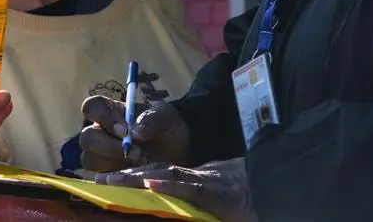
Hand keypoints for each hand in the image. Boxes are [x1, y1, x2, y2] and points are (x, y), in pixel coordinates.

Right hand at [79, 95, 190, 171]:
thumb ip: (151, 119)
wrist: (179, 151)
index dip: (101, 117)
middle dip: (109, 146)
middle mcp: (102, 132)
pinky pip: (99, 178)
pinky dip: (117, 176)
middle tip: (135, 150)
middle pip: (86, 137)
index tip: (122, 128)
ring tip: (139, 160)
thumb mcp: (165, 116)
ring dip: (113, 161)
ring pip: (89, 159)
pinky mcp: (107, 174)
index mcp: (113, 112)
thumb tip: (134, 133)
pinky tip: (136, 172)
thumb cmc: (167, 128)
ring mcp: (102, 155)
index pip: (92, 107)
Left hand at [92, 158, 256, 221]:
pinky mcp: (213, 191)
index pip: (159, 174)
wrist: (275, 187)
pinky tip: (150, 184)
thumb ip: (193, 200)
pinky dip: (169, 184)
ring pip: (165, 174)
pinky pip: (188, 186)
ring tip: (112, 181)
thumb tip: (167, 198)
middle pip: (155, 171)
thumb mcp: (217, 198)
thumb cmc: (247, 196)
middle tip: (97, 181)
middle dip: (126, 176)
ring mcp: (203, 181)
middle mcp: (194, 177)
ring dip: (136, 177)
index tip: (109, 182)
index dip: (133, 176)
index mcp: (193, 179)